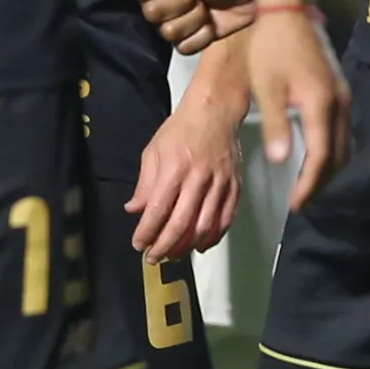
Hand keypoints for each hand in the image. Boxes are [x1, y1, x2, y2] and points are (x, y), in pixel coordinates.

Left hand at [128, 61, 249, 262]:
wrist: (216, 110)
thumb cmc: (181, 129)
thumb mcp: (153, 150)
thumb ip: (145, 184)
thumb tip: (135, 210)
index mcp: (175, 167)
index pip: (159, 209)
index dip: (147, 232)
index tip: (138, 244)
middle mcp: (199, 178)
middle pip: (182, 223)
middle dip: (164, 246)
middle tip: (153, 258)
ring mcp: (220, 183)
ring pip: (205, 225)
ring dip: (188, 246)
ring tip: (174, 255)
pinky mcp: (235, 185)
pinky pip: (226, 218)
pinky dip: (214, 236)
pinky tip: (201, 245)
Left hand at [237, 2, 345, 200]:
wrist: (289, 9)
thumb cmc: (271, 47)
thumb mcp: (267, 87)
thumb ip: (278, 125)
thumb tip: (283, 161)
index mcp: (321, 104)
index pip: (321, 157)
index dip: (309, 184)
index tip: (295, 204)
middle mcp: (340, 102)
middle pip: (339, 155)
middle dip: (322, 182)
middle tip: (302, 200)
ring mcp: (344, 95)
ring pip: (345, 144)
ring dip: (329, 167)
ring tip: (308, 182)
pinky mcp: (341, 89)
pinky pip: (344, 130)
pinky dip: (333, 149)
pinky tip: (316, 153)